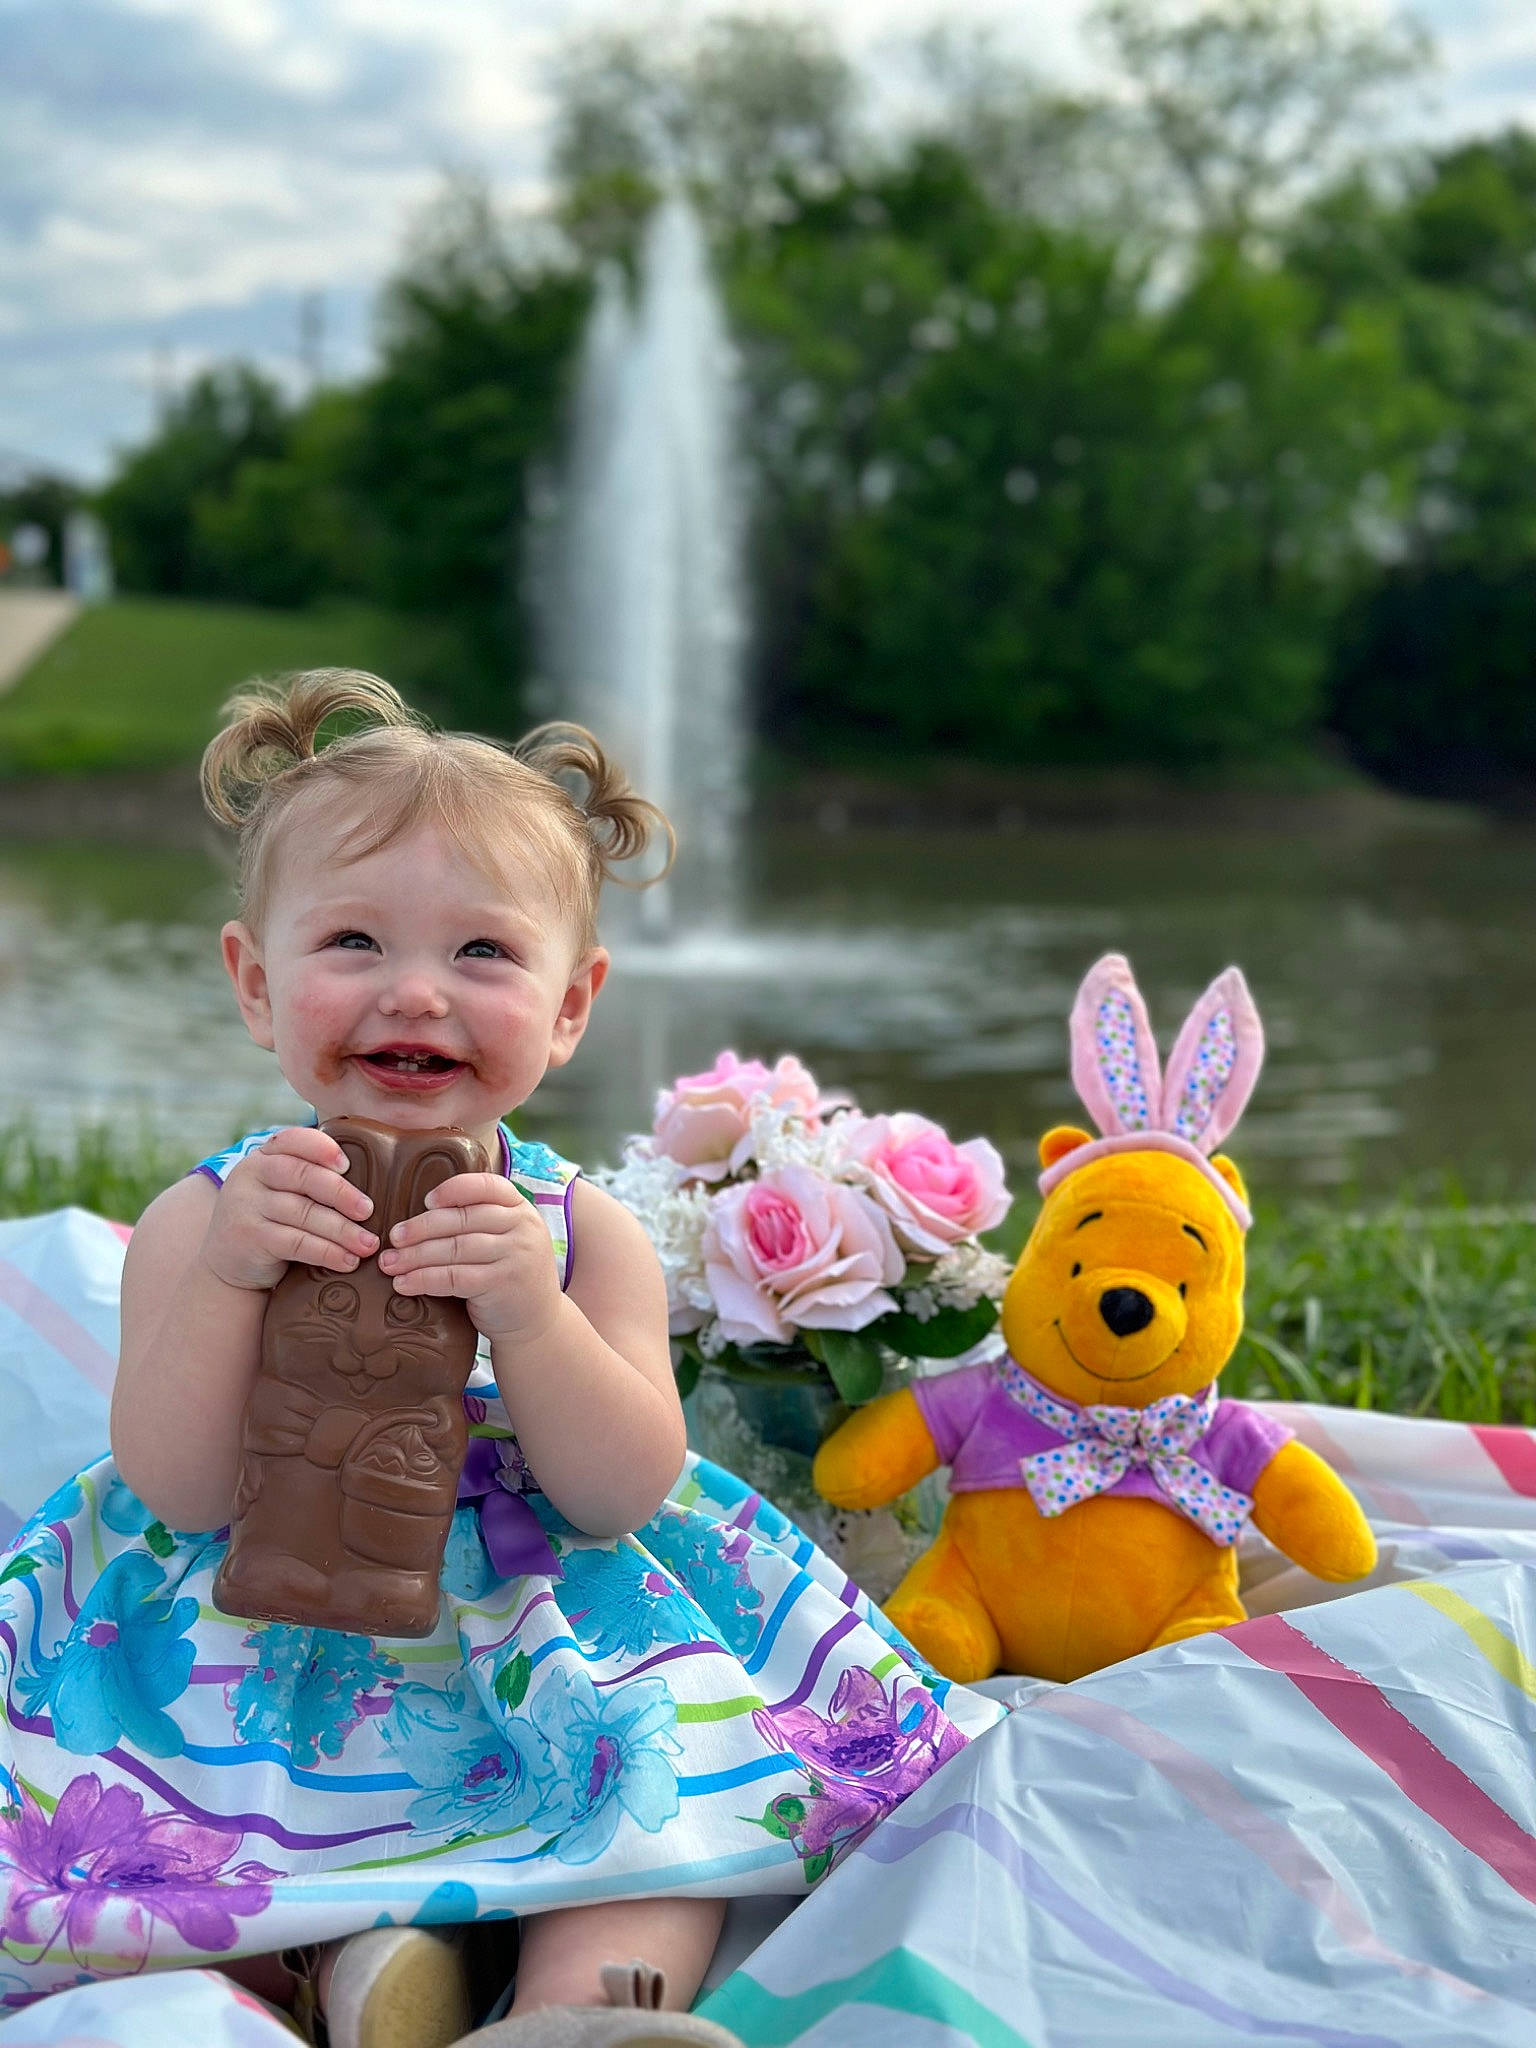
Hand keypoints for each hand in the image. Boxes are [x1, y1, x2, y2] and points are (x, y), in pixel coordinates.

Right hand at [199, 1126, 377, 1291]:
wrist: (226, 1264)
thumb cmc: (269, 1221)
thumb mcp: (279, 1191)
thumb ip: (308, 1179)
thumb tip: (372, 1178)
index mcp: (262, 1156)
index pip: (293, 1140)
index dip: (322, 1148)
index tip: (348, 1165)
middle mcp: (250, 1175)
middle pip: (302, 1175)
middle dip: (341, 1193)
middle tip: (369, 1210)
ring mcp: (246, 1206)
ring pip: (303, 1213)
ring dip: (342, 1230)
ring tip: (368, 1244)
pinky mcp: (249, 1237)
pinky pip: (295, 1242)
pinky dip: (326, 1252)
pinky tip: (347, 1260)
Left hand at [377, 1172, 562, 1345]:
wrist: (539, 1322)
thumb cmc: (510, 1275)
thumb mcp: (508, 1239)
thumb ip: (481, 1221)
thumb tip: (423, 1212)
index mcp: (520, 1208)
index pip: (486, 1186)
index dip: (453, 1190)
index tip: (426, 1201)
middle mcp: (522, 1227)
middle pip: (462, 1219)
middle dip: (421, 1228)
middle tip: (393, 1237)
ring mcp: (515, 1255)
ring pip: (455, 1248)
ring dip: (415, 1256)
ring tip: (390, 1263)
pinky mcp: (502, 1284)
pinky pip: (455, 1277)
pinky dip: (424, 1279)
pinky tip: (404, 1284)